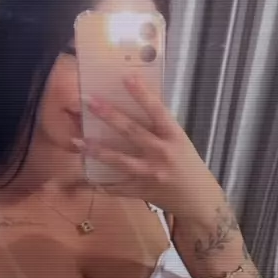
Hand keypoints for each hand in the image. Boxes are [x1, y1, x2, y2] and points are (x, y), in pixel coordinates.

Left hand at [73, 73, 216, 218]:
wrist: (199, 200)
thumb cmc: (188, 165)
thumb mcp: (180, 142)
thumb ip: (160, 128)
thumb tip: (136, 105)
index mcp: (175, 137)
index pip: (158, 111)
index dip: (142, 94)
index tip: (127, 77)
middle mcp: (162, 153)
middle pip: (132, 132)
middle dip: (109, 115)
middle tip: (89, 101)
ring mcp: (150, 174)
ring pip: (120, 160)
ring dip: (97, 150)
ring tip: (78, 141)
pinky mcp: (141, 191)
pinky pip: (117, 188)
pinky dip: (101, 184)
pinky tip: (86, 178)